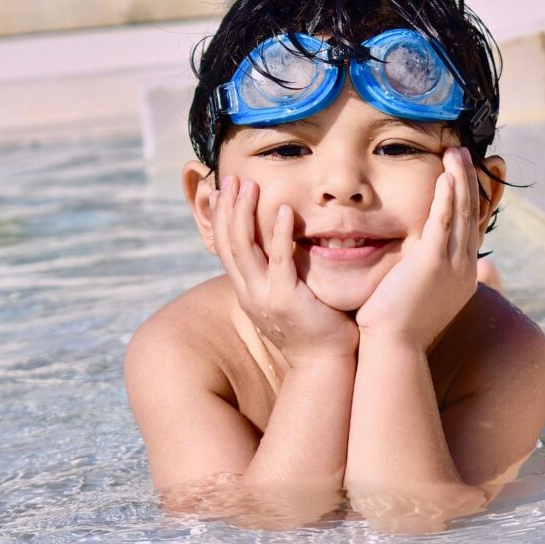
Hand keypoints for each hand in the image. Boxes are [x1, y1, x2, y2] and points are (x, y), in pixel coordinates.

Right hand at [211, 176, 358, 365]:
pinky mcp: (286, 299)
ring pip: (244, 248)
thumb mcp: (285, 298)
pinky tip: (284, 210)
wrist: (324, 364)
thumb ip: (278, 273)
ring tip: (250, 186)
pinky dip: (278, 233)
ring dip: (245, 213)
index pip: (224, 248)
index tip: (222, 191)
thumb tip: (279, 248)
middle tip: (232, 179)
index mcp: (246, 291)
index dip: (220, 217)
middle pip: (228, 243)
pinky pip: (279, 260)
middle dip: (228, 208)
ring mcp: (264, 297)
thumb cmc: (313, 329)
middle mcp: (248, 293)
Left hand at [354, 147, 480, 351]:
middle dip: (468, 181)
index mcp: (462, 276)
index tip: (465, 175)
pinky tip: (446, 177)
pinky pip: (443, 222)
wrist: (393, 348)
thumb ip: (422, 277)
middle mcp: (464, 268)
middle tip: (463, 154)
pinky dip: (446, 197)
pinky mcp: (433, 263)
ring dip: (459, 179)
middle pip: (470, 214)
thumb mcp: (418, 298)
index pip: (469, 228)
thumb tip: (417, 266)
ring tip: (456, 153)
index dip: (469, 199)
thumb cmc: (397, 328)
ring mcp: (453, 265)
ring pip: (460, 212)